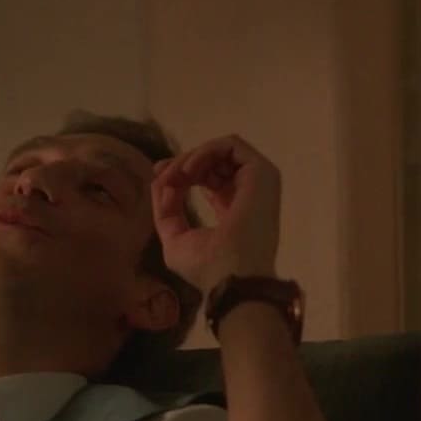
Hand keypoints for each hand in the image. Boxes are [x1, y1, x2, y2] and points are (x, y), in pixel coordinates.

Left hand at [150, 134, 282, 293]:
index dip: (182, 172)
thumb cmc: (207, 266)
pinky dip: (204, 152)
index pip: (209, 179)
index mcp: (233, 209)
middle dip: (182, 163)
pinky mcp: (260, 170)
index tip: (159, 177)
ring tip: (175, 175)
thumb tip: (160, 181)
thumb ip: (167, 210)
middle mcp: (247, 192)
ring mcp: (257, 180)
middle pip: (212, 163)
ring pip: (220, 151)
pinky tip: (188, 172)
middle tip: (162, 174)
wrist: (231, 276)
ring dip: (190, 158)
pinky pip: (230, 144)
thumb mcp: (175, 238)